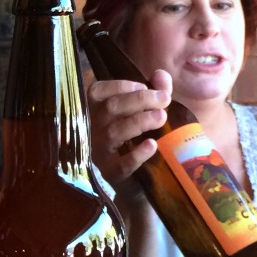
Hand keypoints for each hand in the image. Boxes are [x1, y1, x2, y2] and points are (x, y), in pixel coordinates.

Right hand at [86, 69, 171, 190]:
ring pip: (116, 132)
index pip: (99, 91)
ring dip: (140, 121)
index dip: (124, 86)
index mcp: (93, 111)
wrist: (132, 182)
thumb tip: (161, 74)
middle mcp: (91, 129)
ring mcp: (98, 152)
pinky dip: (137, 154)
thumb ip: (153, 91)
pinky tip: (152, 145)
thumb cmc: (132, 137)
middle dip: (140, 100)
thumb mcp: (141, 112)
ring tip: (161, 117)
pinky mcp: (111, 174)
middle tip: (164, 100)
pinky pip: (122, 165)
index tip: (144, 86)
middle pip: (111, 108)